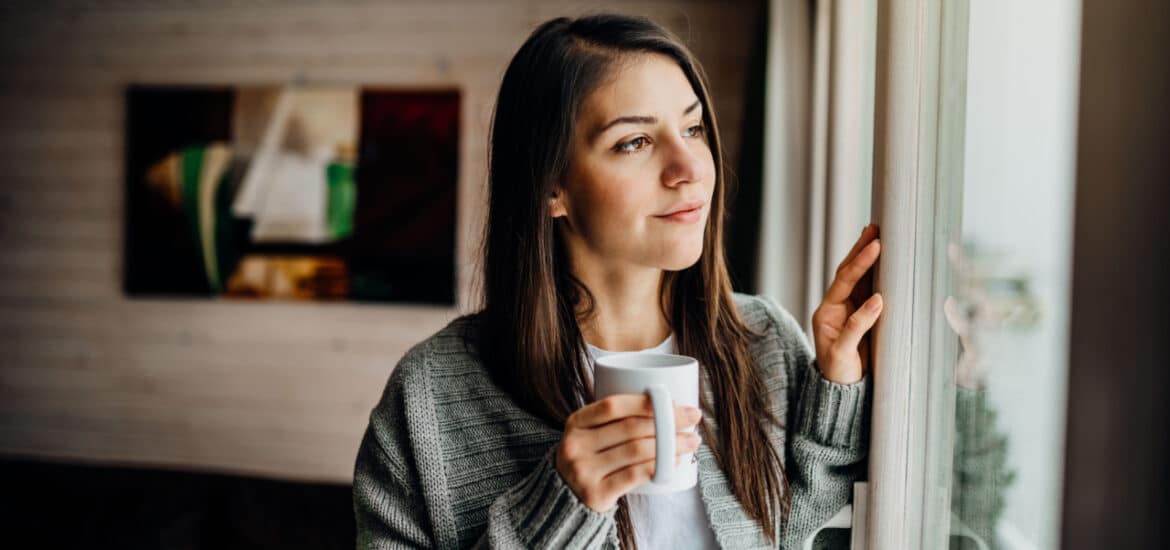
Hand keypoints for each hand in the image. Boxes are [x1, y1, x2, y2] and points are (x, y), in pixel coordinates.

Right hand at [555, 395, 701, 511]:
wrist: (566, 497)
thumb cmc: (591, 458)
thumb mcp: (590, 434)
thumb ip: (615, 419)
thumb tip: (669, 405)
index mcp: (575, 423)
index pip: (613, 406)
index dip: (646, 402)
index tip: (676, 402)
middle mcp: (575, 445)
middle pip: (630, 428)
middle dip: (668, 422)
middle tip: (693, 419)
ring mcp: (583, 471)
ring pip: (636, 451)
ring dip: (670, 445)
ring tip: (691, 442)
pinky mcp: (595, 493)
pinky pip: (634, 475)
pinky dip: (659, 467)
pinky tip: (675, 462)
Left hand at [812, 223, 883, 383]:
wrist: (841, 390)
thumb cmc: (839, 373)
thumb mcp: (844, 352)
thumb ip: (857, 326)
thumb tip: (878, 300)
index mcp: (826, 313)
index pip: (844, 281)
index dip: (860, 263)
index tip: (875, 247)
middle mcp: (835, 307)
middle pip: (847, 272)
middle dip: (860, 250)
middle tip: (874, 228)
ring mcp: (847, 310)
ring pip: (858, 278)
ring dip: (867, 257)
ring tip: (877, 235)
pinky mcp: (860, 315)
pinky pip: (867, 289)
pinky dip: (875, 273)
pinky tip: (883, 260)